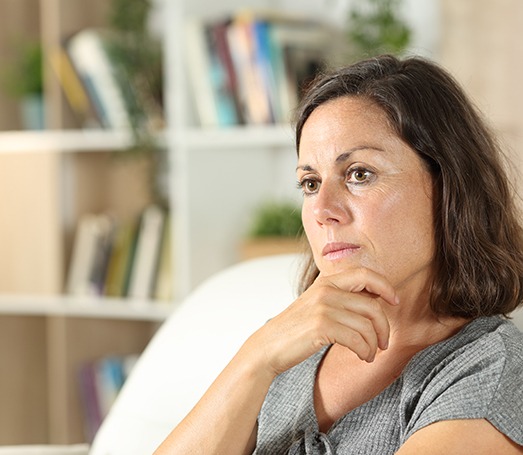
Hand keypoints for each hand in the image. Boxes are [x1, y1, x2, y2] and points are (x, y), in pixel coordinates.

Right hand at [245, 267, 398, 376]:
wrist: (268, 346)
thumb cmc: (296, 329)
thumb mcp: (318, 304)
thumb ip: (343, 297)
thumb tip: (376, 298)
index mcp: (326, 281)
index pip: (366, 274)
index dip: (385, 287)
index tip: (394, 301)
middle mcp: (326, 290)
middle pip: (372, 305)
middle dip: (384, 327)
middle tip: (384, 342)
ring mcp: (323, 307)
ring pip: (367, 326)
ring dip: (374, 344)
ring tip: (369, 354)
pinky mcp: (321, 326)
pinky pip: (358, 339)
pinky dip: (365, 351)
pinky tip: (362, 356)